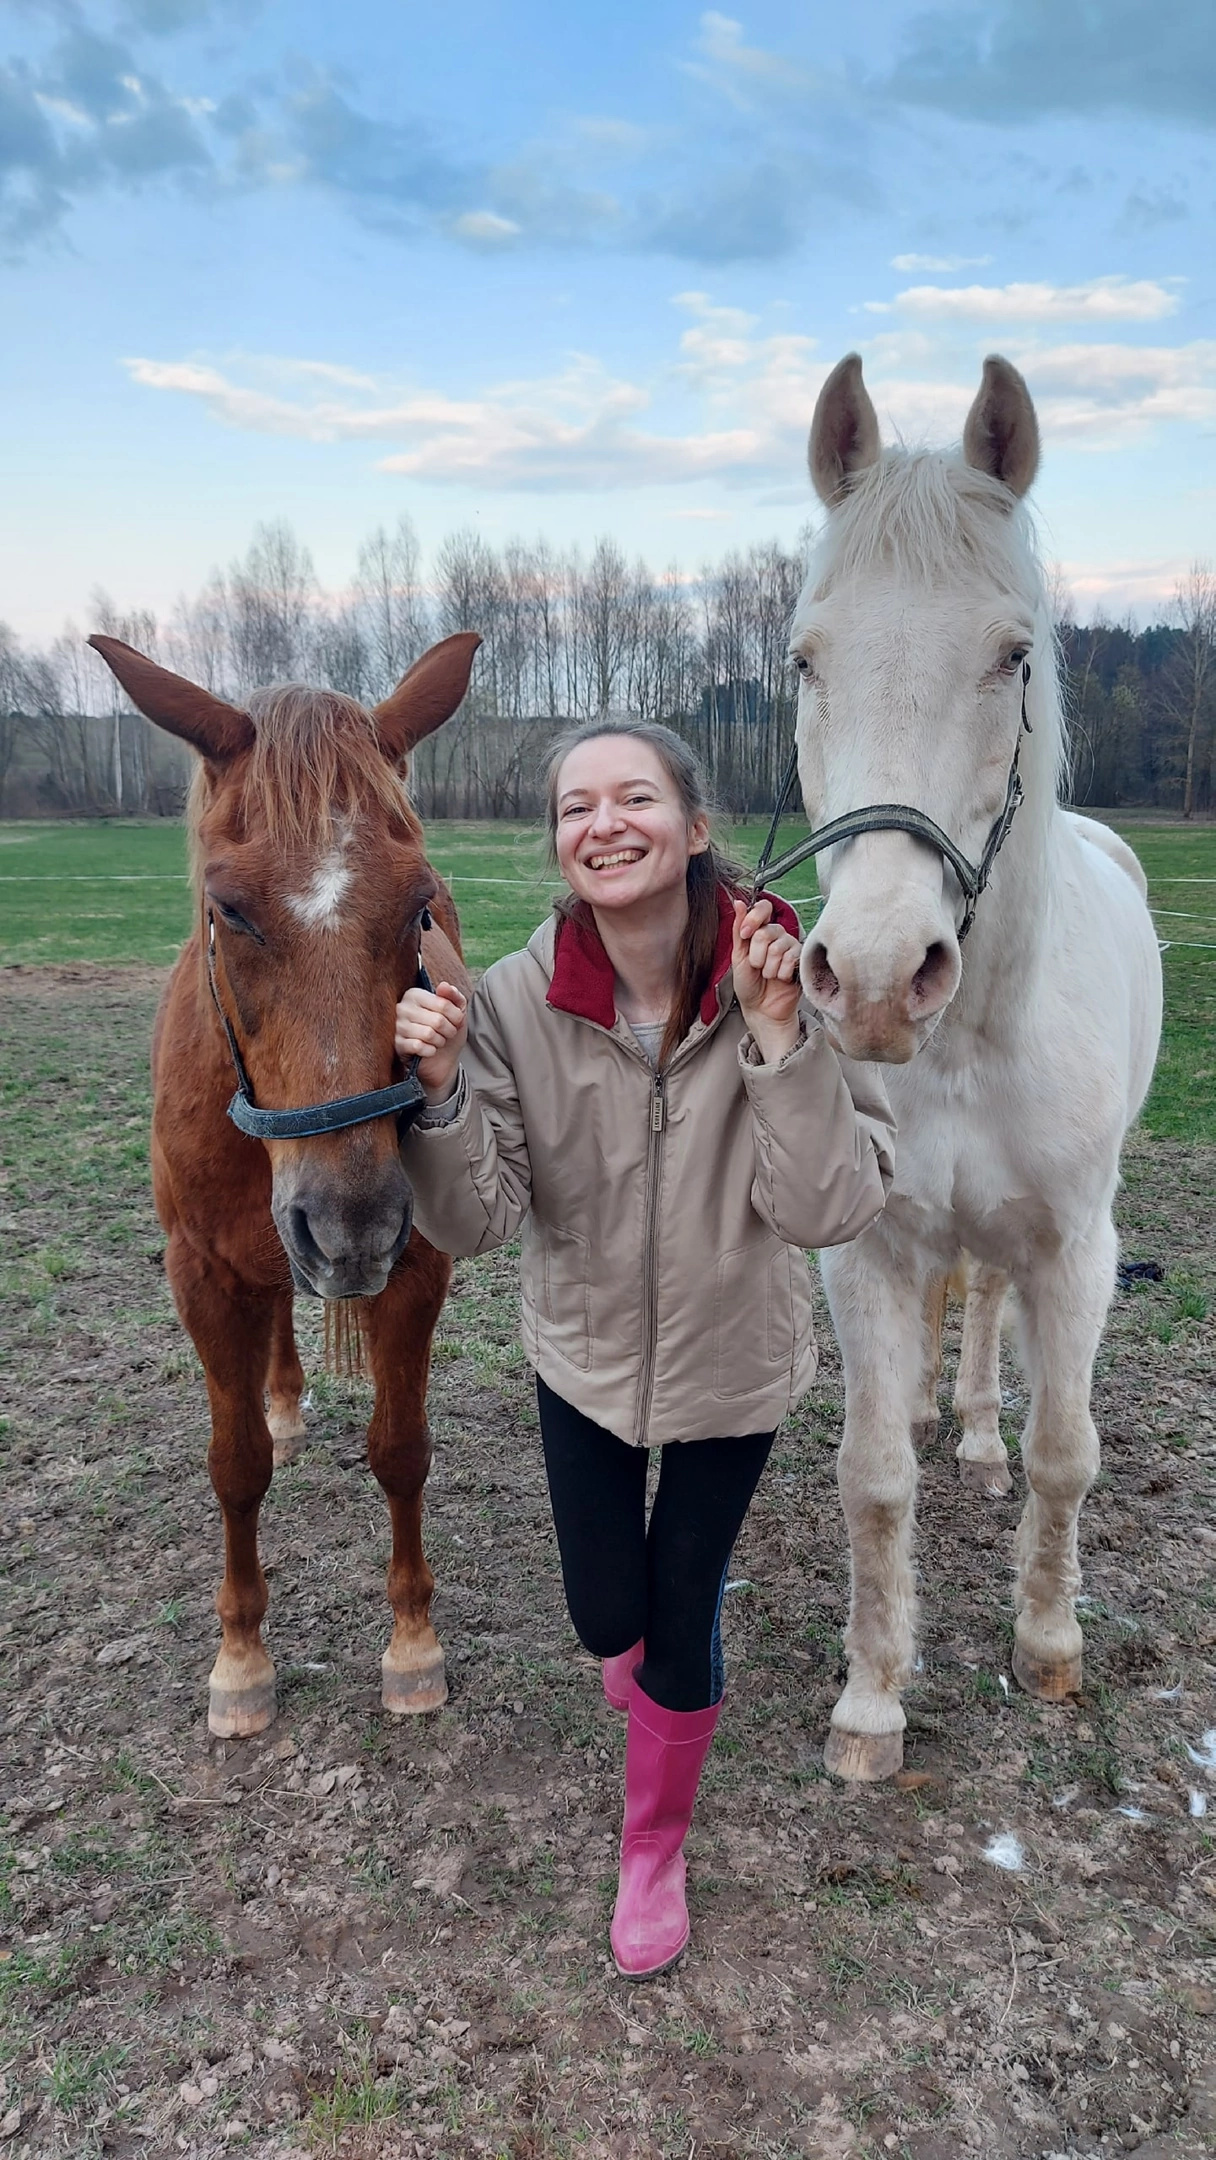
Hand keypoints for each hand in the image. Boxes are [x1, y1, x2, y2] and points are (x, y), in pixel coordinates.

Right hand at [394, 981, 467, 1101]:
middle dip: (449, 1031)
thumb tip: (443, 985)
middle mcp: (403, 1008)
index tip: (456, 1021)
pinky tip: (429, 1049)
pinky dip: (430, 1051)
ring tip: (438, 1041)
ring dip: (440, 1041)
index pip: (444, 1004)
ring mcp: (398, 1026)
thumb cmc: (446, 1030)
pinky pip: (419, 1046)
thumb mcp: (457, 1010)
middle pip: (437, 1020)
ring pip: (429, 1034)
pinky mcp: (397, 1044)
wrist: (441, 1059)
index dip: (457, 1017)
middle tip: (448, 1033)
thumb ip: (454, 995)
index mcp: (415, 995)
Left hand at [732, 898, 802, 1063]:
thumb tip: (738, 903)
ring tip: (769, 975)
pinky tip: (781, 979)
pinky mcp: (802, 961)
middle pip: (768, 930)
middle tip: (757, 967)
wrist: (760, 1009)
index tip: (744, 935)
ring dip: (768, 967)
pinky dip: (781, 973)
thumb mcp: (738, 956)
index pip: (763, 908)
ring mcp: (791, 947)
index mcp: (761, 931)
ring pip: (778, 947)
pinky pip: (791, 959)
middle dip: (757, 953)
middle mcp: (778, 936)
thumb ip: (739, 930)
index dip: (754, 918)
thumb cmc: (749, 984)